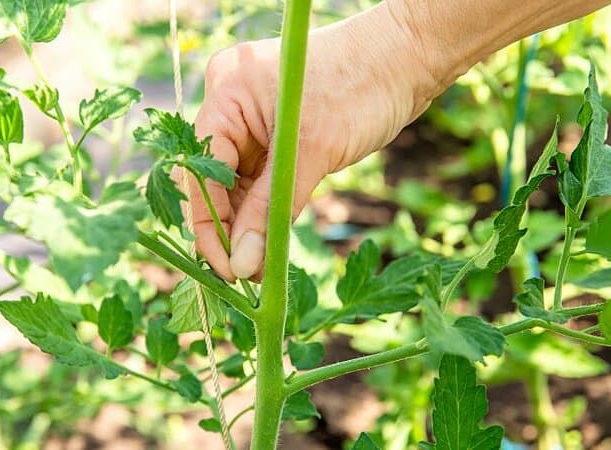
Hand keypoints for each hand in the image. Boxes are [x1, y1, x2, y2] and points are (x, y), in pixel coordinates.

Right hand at [187, 3, 433, 280]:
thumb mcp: (312, 152)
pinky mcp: (276, 134)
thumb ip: (272, 210)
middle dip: (229, 229)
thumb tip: (244, 263)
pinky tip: (270, 243)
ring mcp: (254, 120)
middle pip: (215, 180)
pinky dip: (267, 210)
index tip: (226, 268)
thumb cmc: (361, 88)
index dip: (209, 223)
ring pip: (239, 184)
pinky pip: (261, 179)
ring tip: (260, 269)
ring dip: (249, 225)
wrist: (408, 58)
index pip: (202, 170)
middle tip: (244, 276)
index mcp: (227, 93)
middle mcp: (232, 105)